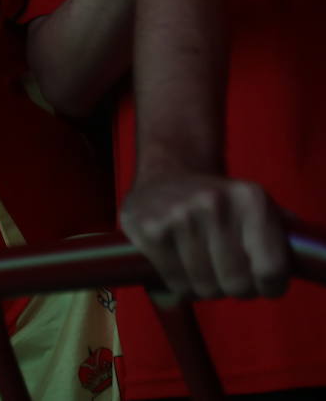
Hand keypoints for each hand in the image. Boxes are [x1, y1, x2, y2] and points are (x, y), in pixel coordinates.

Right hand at [120, 172, 288, 299]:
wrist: (165, 172)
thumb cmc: (219, 200)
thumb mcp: (257, 204)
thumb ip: (285, 232)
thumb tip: (312, 259)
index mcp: (250, 199)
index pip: (272, 269)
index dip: (270, 286)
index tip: (262, 283)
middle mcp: (215, 203)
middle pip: (237, 284)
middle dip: (235, 288)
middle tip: (227, 276)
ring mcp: (180, 216)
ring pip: (205, 287)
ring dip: (206, 288)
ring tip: (203, 270)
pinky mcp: (150, 231)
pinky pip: (177, 284)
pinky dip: (181, 286)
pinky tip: (181, 268)